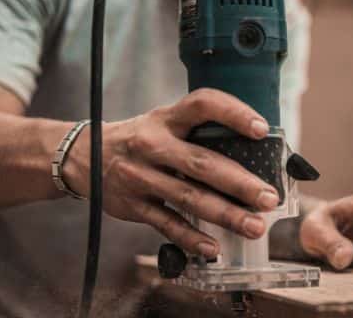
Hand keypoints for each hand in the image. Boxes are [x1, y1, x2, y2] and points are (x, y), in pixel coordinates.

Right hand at [65, 88, 280, 258]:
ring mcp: (141, 176)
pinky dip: (191, 238)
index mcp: (166, 119)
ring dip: (225, 214)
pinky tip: (213, 248)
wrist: (84, 156)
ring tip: (254, 226)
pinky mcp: (133, 205)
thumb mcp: (163, 122)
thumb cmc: (140, 139)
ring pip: (189, 198)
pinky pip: (166, 224)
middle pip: (202, 163)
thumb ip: (198, 133)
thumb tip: (254, 151)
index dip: (232, 113)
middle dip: (239, 183)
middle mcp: (153, 145)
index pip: (202, 105)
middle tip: (269, 197)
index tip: (260, 129)